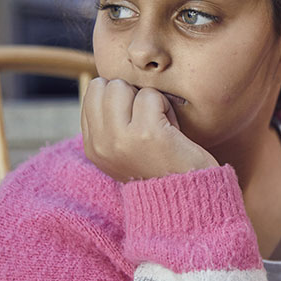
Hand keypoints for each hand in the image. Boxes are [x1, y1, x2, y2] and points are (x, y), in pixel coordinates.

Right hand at [81, 78, 217, 181]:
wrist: (187, 196)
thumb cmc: (162, 166)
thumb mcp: (124, 150)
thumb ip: (109, 123)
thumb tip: (106, 83)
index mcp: (93, 147)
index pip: (93, 94)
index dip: (121, 98)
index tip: (137, 120)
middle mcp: (101, 144)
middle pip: (107, 86)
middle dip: (132, 94)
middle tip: (149, 121)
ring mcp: (121, 139)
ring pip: (124, 87)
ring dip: (149, 100)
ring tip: (160, 125)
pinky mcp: (146, 134)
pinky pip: (151, 96)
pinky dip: (167, 107)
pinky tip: (172, 130)